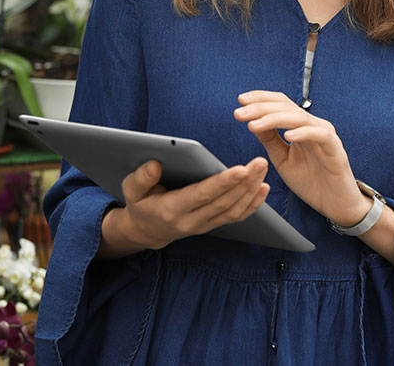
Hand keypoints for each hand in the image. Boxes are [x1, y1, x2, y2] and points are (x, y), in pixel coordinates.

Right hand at [98, 157, 269, 256]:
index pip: (202, 195)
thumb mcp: (131, 190)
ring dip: (251, 190)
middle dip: (245, 182)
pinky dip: (252, 204)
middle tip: (260, 162)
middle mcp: (191, 221)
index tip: (240, 169)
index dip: (222, 183)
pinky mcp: (212, 224)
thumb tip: (155, 164)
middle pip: (224, 202)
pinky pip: (236, 216)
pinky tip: (262, 188)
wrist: (146, 231)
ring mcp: (204, 225)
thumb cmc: (140, 204)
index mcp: (171, 209)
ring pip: (233, 210)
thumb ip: (141, 178)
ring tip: (262, 169)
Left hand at [234, 91, 369, 226]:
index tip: (240, 101)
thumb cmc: (311, 182)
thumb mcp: (282, 159)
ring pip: (299, 118)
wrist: (336, 205)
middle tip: (239, 113)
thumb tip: (252, 121)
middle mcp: (313, 125)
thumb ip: (270, 140)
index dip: (260, 99)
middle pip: (286, 107)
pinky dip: (303, 133)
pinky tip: (287, 135)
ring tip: (253, 125)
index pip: (280, 103)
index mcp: (301, 126)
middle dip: (260, 108)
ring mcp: (325, 136)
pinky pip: (319, 136)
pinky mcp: (335, 150)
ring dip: (273, 119)